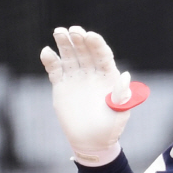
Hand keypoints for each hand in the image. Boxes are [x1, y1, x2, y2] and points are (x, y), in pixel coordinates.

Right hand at [40, 27, 145, 164]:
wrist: (92, 141)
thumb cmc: (110, 127)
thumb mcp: (120, 112)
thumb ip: (122, 94)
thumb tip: (126, 75)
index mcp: (108, 76)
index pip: (103, 55)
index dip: (97, 44)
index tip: (90, 36)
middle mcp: (92, 73)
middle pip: (85, 51)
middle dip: (79, 39)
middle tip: (73, 31)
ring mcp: (76, 77)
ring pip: (69, 55)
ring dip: (64, 43)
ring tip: (59, 32)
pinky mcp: (62, 85)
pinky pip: (55, 69)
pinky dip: (51, 60)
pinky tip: (47, 52)